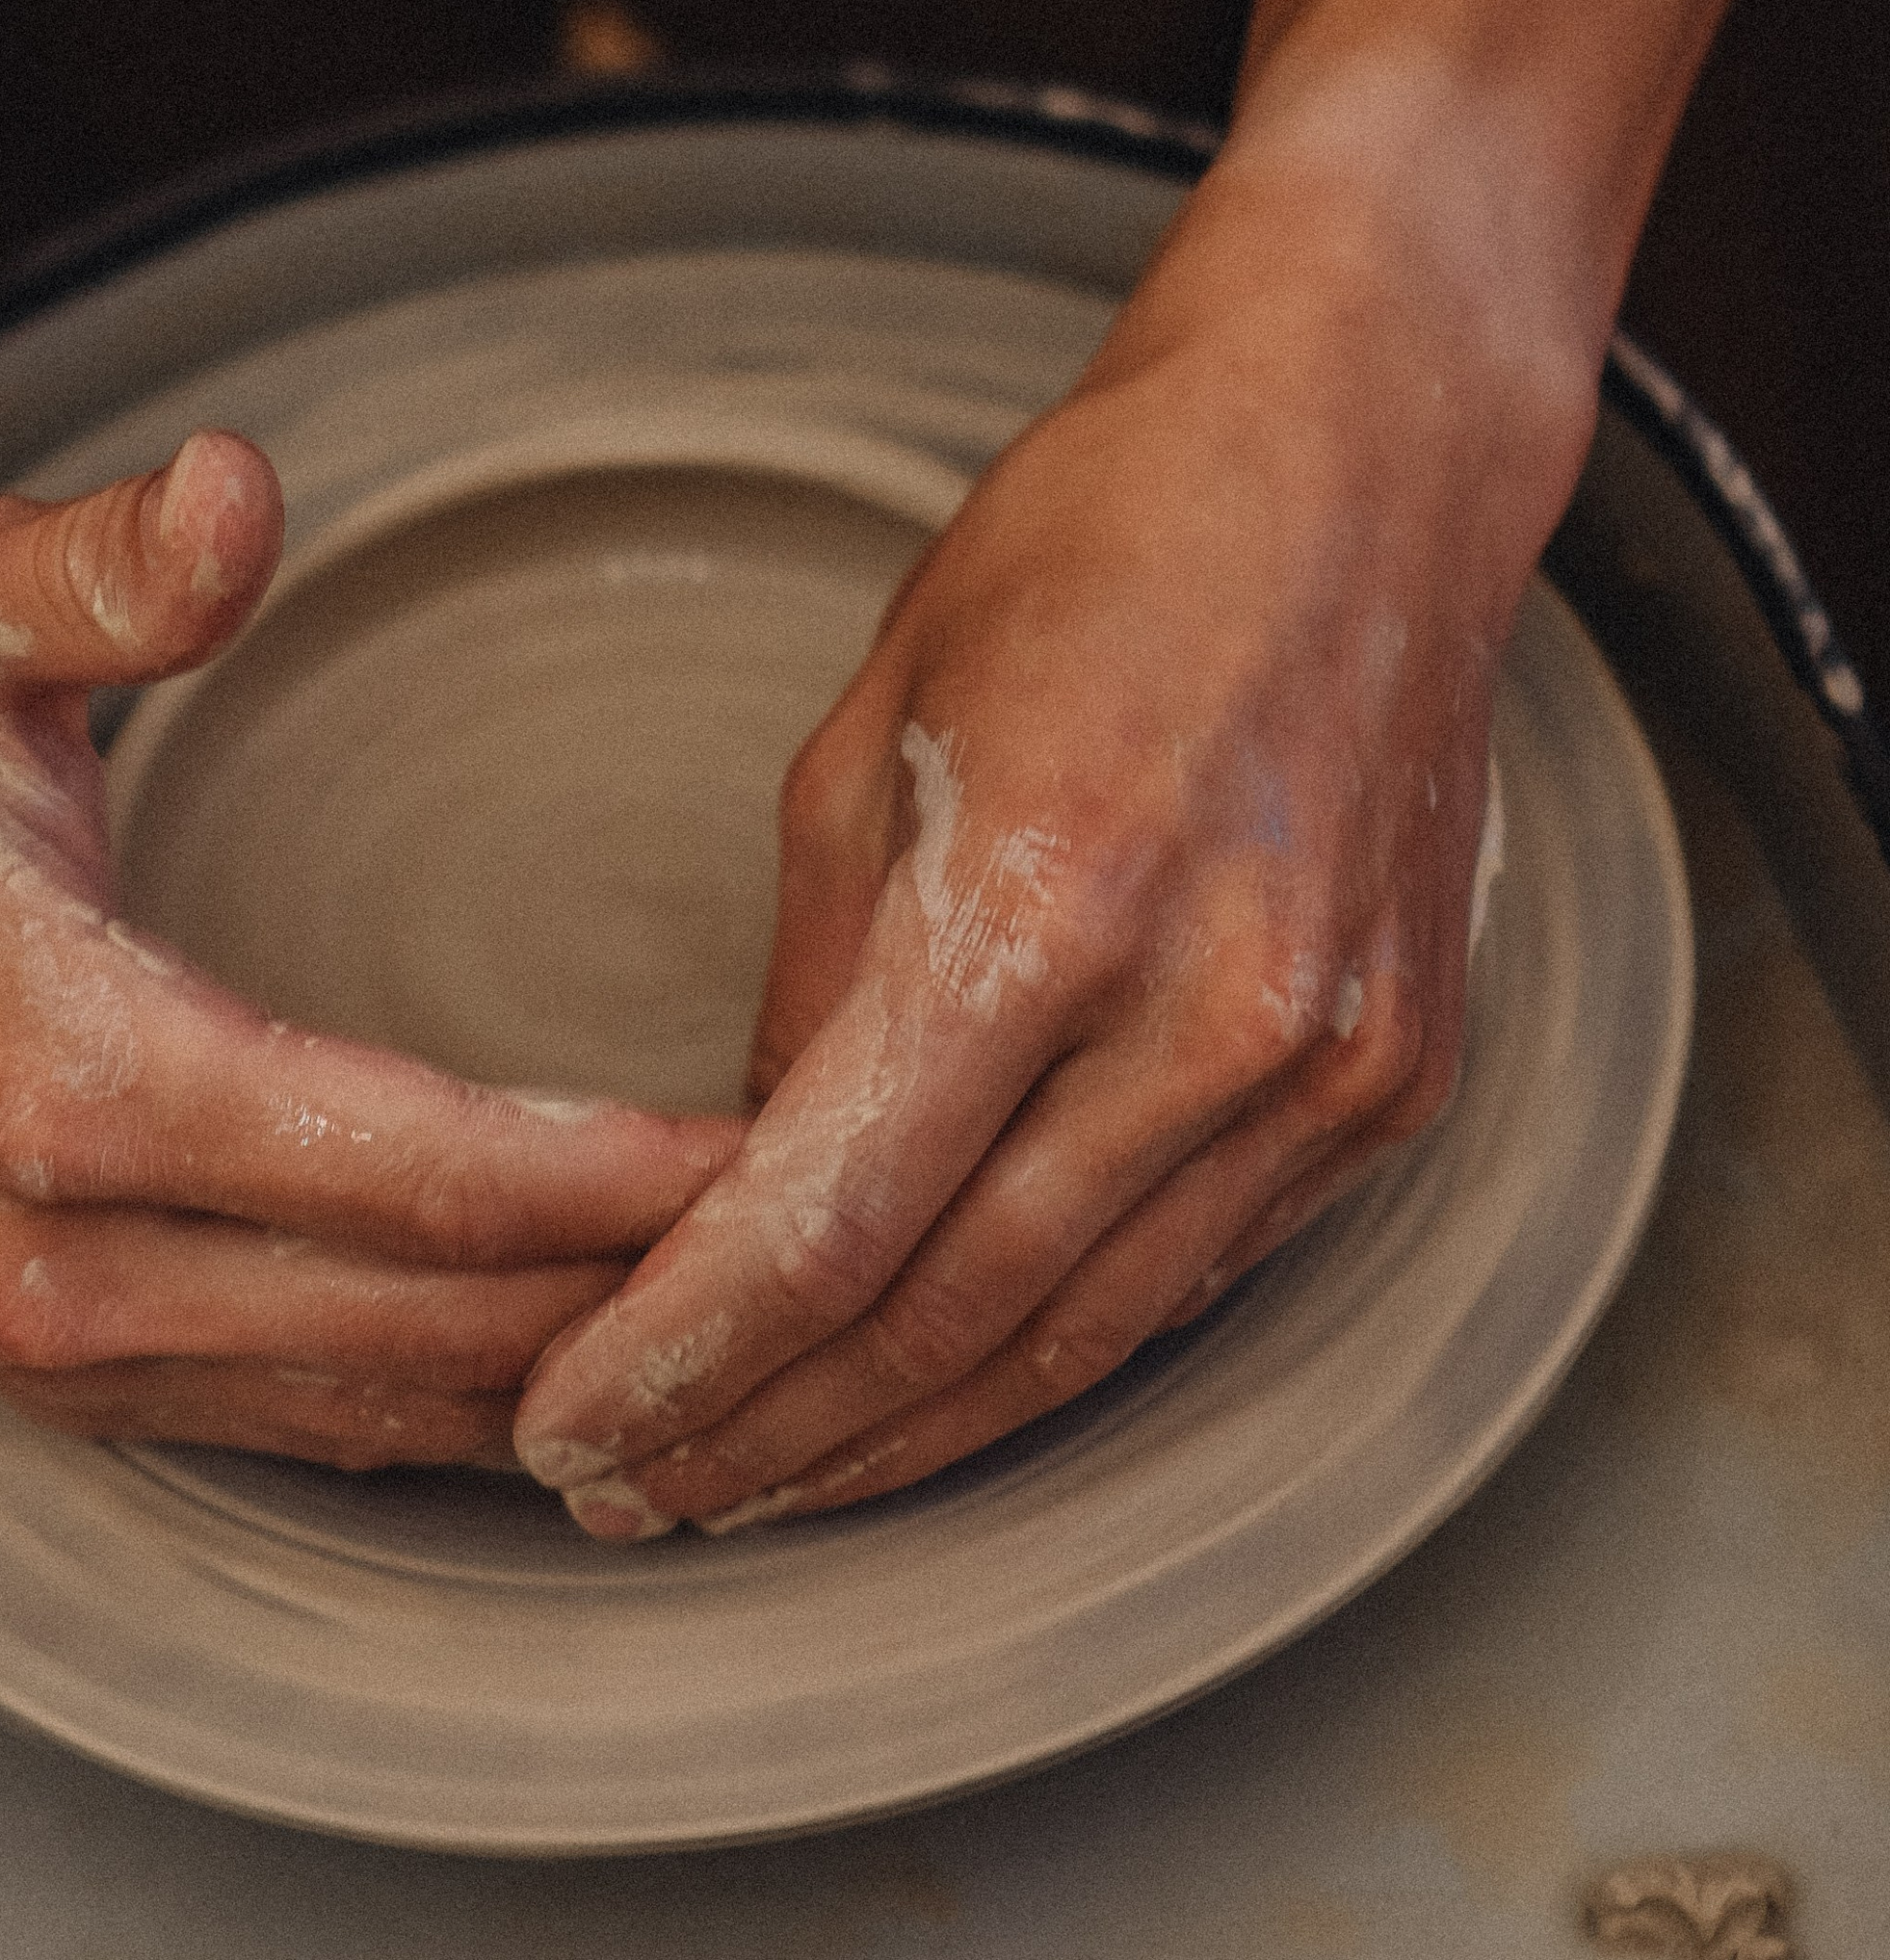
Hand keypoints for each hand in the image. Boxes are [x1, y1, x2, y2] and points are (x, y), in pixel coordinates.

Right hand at [0, 427, 735, 1462]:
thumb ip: (111, 562)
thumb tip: (242, 491)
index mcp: (66, 1075)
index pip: (416, 1176)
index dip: (621, 1185)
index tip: (789, 1160)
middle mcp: (61, 1258)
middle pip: (431, 1330)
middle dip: (644, 1301)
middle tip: (838, 1249)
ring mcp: (51, 1347)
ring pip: (380, 1412)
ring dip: (570, 1378)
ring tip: (754, 1327)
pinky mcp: (50, 1376)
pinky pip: (300, 1429)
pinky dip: (454, 1409)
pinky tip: (577, 1370)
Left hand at [511, 138, 1594, 1534]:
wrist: (1367, 461)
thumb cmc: (1096, 547)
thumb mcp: (870, 730)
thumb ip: (808, 985)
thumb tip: (743, 1191)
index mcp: (1043, 894)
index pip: (822, 1220)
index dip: (677, 1355)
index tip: (568, 1424)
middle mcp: (1207, 1011)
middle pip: (942, 1322)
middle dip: (764, 1438)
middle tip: (630, 1498)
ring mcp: (1323, 1066)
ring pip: (1076, 1342)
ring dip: (900, 1442)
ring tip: (757, 1488)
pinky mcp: (1391, 1087)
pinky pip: (1190, 1277)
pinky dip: (1047, 1353)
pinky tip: (936, 1395)